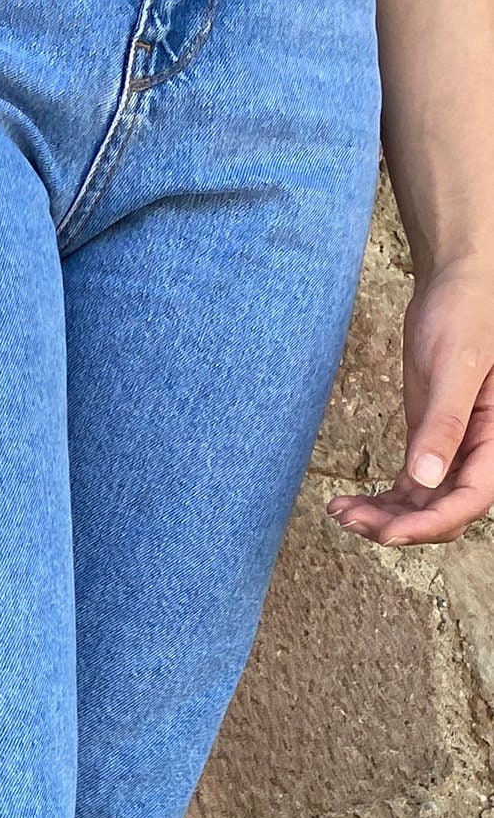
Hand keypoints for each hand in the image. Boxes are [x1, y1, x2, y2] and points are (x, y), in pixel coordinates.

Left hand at [329, 259, 493, 544]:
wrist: (454, 284)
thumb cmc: (466, 313)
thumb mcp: (455, 367)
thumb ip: (444, 424)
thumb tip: (425, 479)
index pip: (470, 499)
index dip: (431, 523)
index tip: (388, 533)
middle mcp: (476, 450)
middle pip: (443, 511)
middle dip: (399, 524)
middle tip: (351, 520)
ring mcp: (451, 448)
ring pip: (422, 504)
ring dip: (382, 517)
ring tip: (340, 512)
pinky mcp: (428, 440)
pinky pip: (408, 487)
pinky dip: (379, 501)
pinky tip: (344, 503)